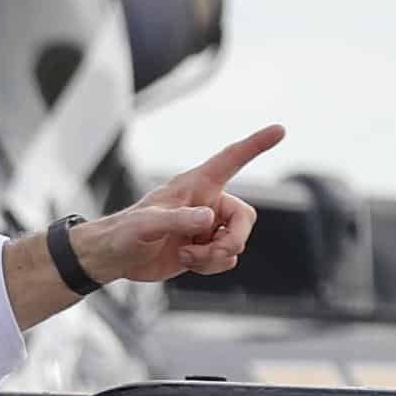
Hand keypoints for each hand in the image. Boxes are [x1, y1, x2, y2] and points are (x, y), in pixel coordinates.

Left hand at [77, 123, 286, 284]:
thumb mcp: (146, 225)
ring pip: (237, 243)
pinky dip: (210, 266)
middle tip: (207, 252)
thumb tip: (209, 217)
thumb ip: (177, 219)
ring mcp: (208, 226)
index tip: (279, 129)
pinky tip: (186, 261)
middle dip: (232, 241)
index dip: (255, 145)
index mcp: (194, 185)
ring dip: (214, 257)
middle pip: (246, 218)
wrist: (116, 258)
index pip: (230, 160)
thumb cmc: (124, 233)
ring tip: (185, 255)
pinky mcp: (206, 247)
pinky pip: (228, 259)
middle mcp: (207, 202)